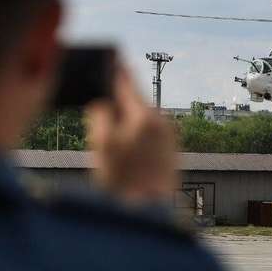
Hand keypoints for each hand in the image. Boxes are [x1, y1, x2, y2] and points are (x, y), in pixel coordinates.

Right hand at [86, 66, 177, 203]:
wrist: (151, 213)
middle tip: (99, 126)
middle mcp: (162, 121)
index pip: (127, 83)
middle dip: (116, 110)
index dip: (116, 70)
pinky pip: (148, 137)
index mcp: (144, 115)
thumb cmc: (125, 181)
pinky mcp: (172, 152)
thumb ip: (100, 115)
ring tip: (114, 156)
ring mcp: (169, 137)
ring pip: (140, 122)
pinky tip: (127, 163)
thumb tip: (103, 103)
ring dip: (125, 129)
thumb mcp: (101, 144)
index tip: (113, 57)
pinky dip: (135, 142)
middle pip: (133, 104)